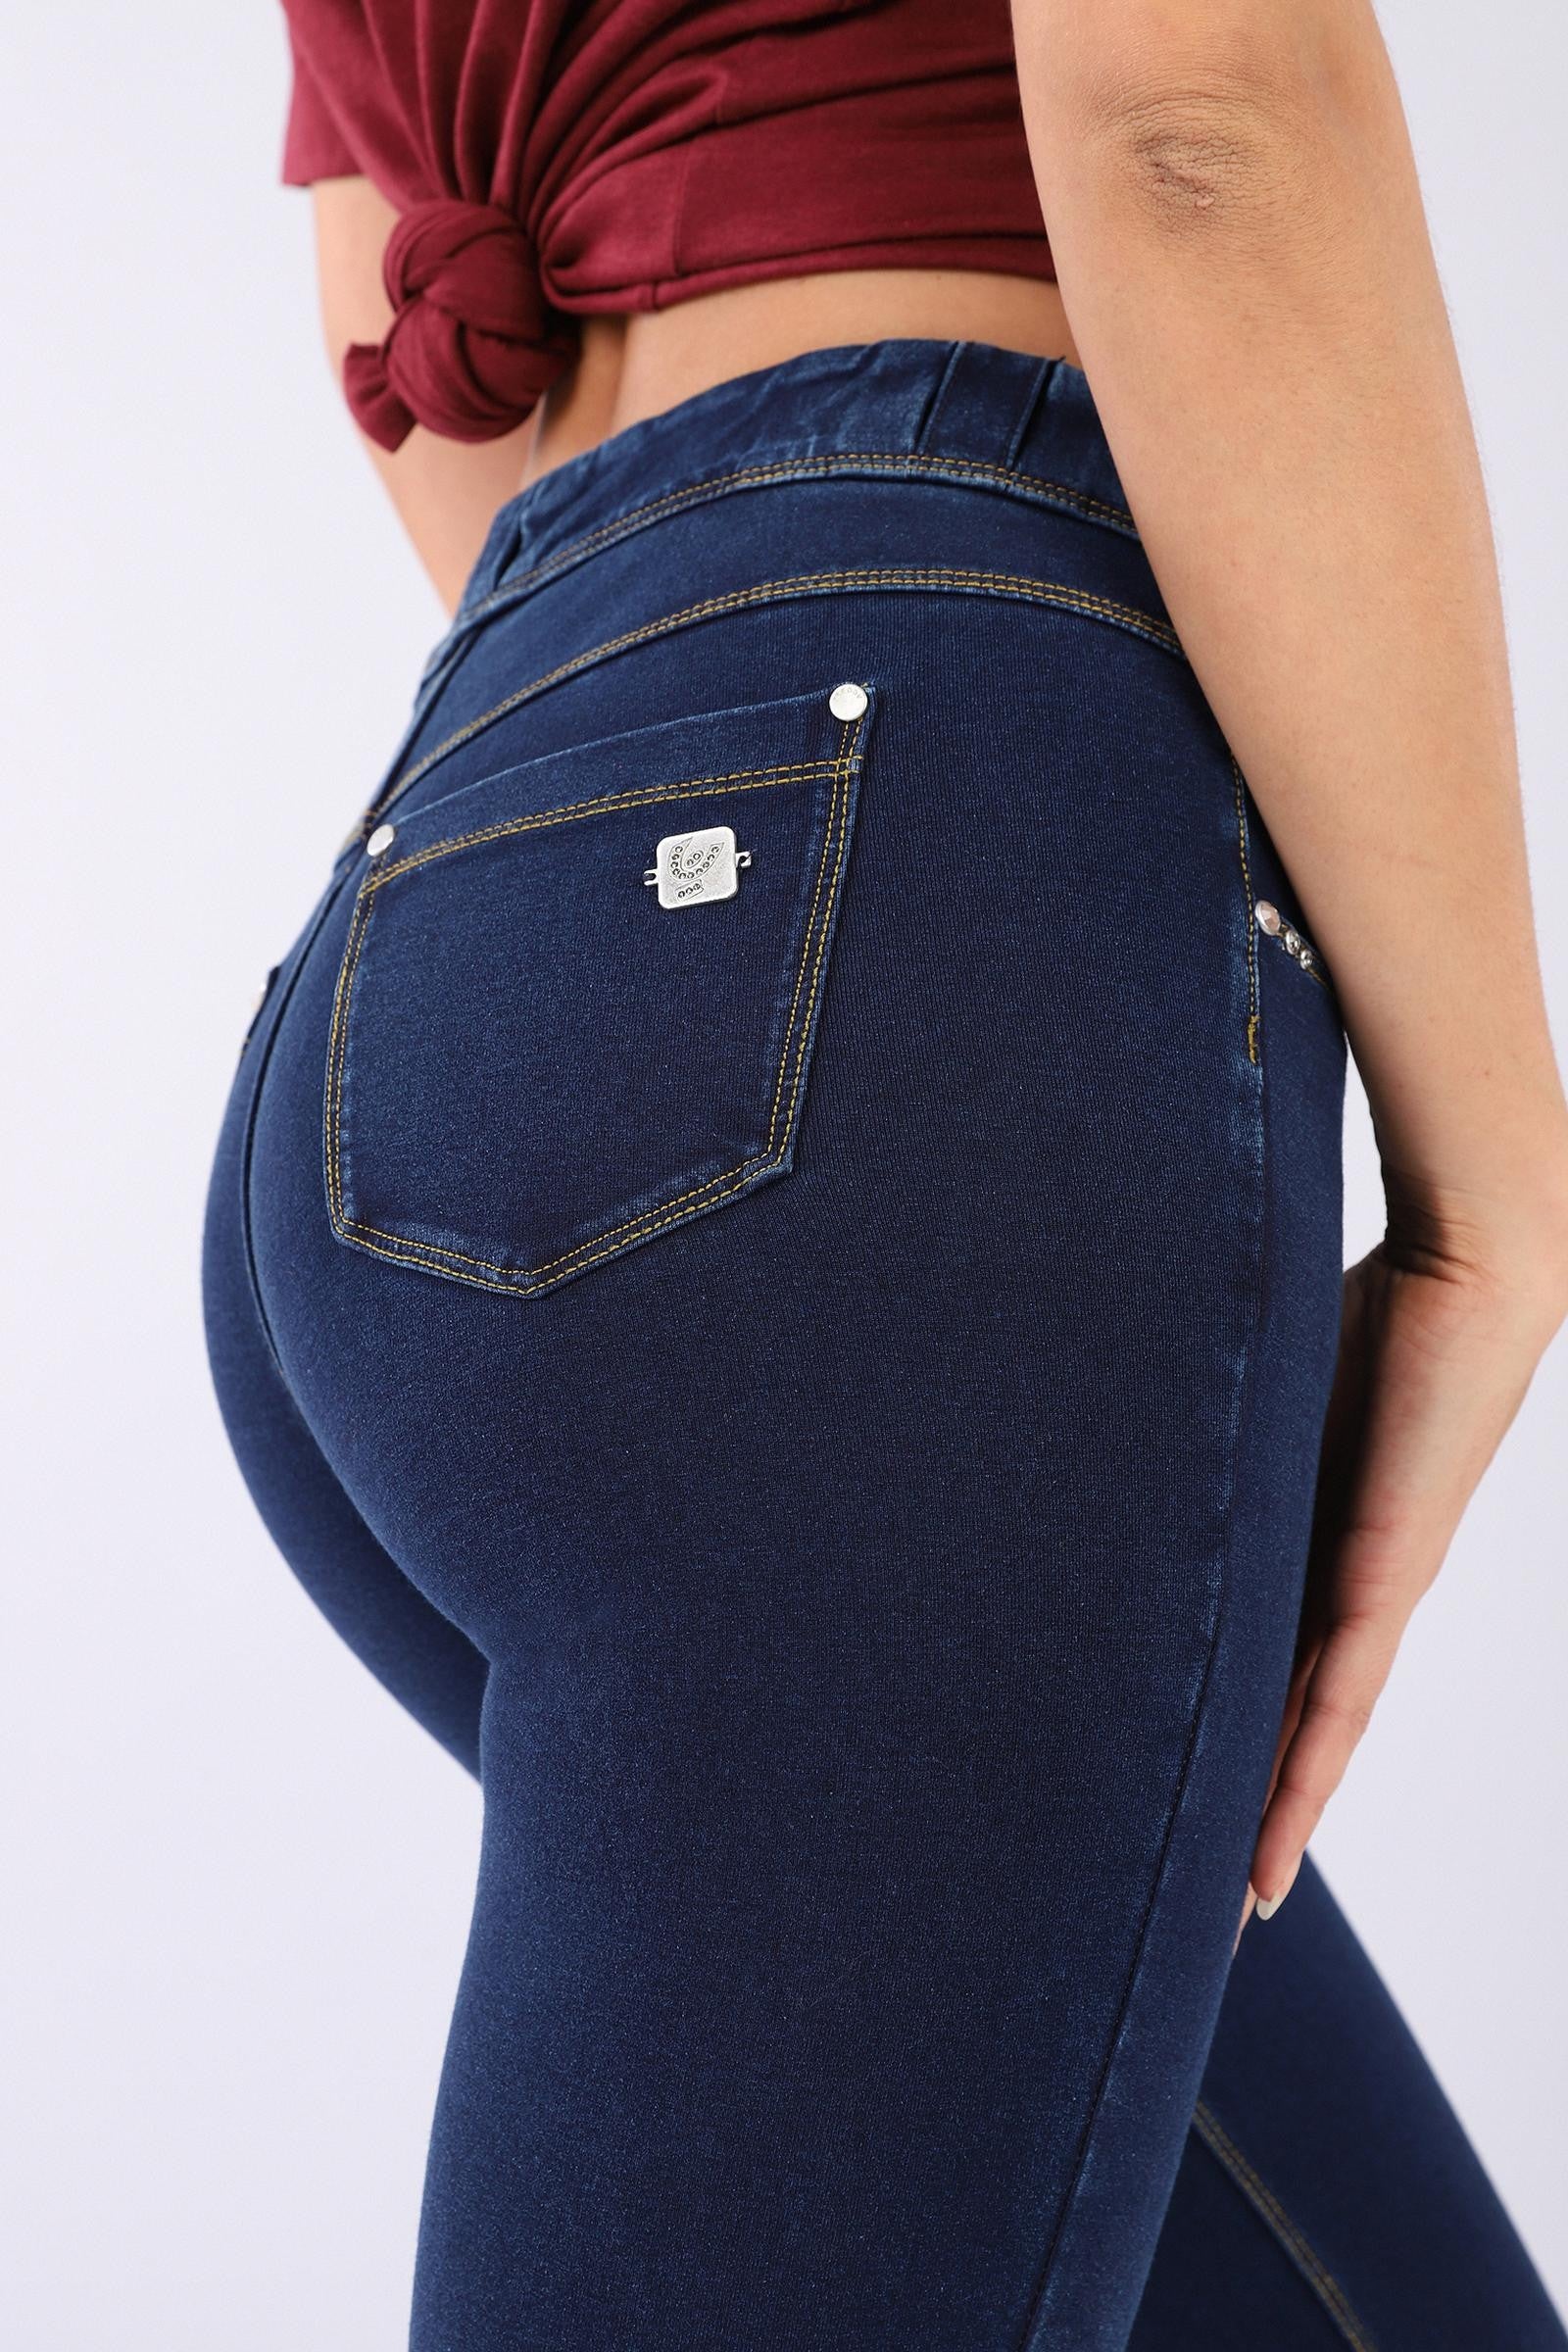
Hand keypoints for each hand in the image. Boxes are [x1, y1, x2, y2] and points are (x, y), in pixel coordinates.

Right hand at [1237, 1176, 1567, 1943]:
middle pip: (1298, 1717)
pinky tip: (1274, 1851)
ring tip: (1235, 1907)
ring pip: (1318, 1732)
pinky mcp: (1386, 1572)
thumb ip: (1210, 1425)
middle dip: (1257, 1805)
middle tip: (1210, 1895)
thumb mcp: (1264, 1382)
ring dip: (1279, 1822)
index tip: (1201, 1799)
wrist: (1474, 1256)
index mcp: (1324, 1537)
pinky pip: (1338, 1700)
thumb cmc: (1374, 1287)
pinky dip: (1303, 1784)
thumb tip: (1113, 1420)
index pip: (1276, 1663)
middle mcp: (1357, 1578)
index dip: (1245, 1738)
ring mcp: (1378, 1583)